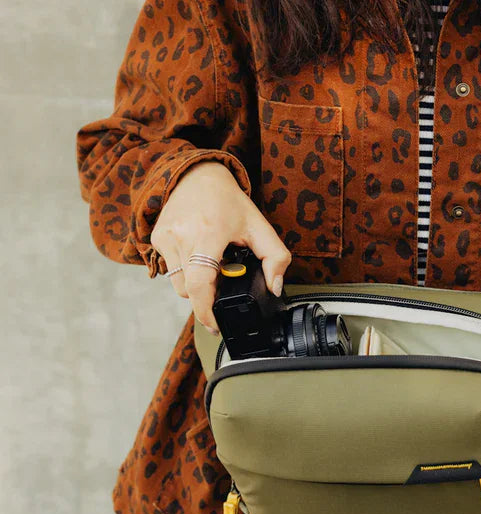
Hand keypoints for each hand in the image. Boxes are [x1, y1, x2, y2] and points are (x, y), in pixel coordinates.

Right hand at [151, 161, 291, 333]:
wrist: (197, 174)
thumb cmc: (228, 201)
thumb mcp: (259, 226)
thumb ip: (275, 258)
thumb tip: (274, 287)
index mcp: (208, 233)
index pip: (200, 284)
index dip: (206, 311)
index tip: (215, 324)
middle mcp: (181, 236)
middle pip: (189, 291)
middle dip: (206, 298)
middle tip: (222, 289)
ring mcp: (165, 238)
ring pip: (178, 284)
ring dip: (196, 286)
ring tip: (211, 267)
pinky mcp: (156, 238)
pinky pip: (170, 270)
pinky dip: (186, 272)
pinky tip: (199, 257)